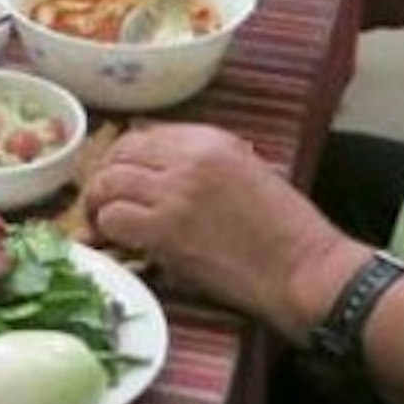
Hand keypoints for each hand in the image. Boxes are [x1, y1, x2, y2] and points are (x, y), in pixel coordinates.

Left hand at [83, 122, 349, 329]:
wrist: (303, 267)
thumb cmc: (287, 230)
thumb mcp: (250, 172)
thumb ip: (205, 166)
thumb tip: (161, 174)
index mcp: (212, 140)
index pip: (146, 135)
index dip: (125, 158)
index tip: (120, 177)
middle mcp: (189, 158)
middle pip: (121, 155)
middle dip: (104, 177)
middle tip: (101, 201)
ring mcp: (175, 192)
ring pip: (109, 185)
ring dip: (99, 204)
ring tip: (102, 222)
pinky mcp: (166, 230)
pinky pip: (115, 220)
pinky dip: (108, 231)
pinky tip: (117, 242)